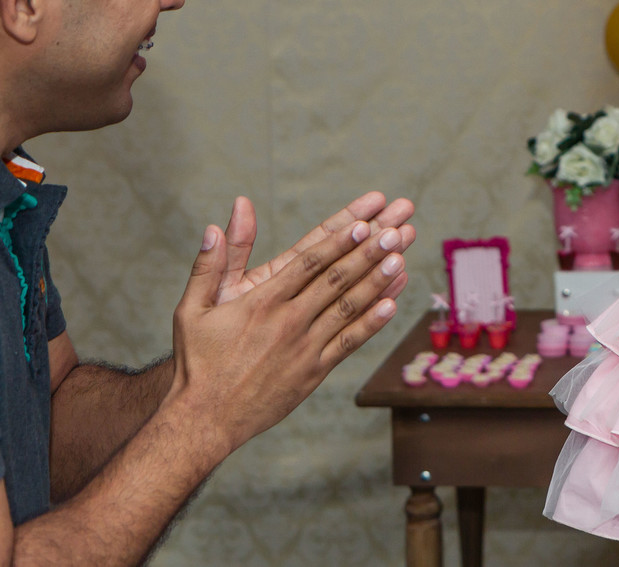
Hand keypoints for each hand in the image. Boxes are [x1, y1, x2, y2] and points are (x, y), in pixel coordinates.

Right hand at [170, 210, 409, 453]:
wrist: (205, 419)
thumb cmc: (197, 361)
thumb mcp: (192, 309)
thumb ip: (209, 265)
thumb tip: (214, 224)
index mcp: (262, 301)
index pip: (308, 263)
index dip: (339, 241)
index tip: (363, 222)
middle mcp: (288, 321)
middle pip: (336, 280)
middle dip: (368, 253)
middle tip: (395, 232)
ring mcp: (304, 347)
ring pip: (348, 308)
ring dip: (377, 282)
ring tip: (400, 258)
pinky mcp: (313, 372)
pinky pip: (348, 343)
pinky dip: (371, 323)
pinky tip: (392, 305)